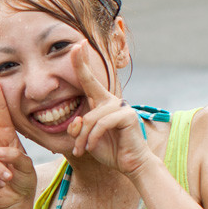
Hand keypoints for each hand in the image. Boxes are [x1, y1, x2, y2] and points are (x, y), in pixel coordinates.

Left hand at [66, 48, 155, 176]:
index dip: (82, 62)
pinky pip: (101, 124)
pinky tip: (91, 148)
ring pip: (91, 117)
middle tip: (76, 66)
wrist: (131, 164)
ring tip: (81, 150)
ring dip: (83, 137)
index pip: (88, 80)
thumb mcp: (85, 139)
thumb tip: (76, 121)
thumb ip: (77, 129)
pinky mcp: (127, 116)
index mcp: (100, 103)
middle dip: (81, 72)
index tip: (77, 44)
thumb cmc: (108, 149)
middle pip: (90, 85)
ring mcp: (121, 106)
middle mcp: (111, 101)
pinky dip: (93, 138)